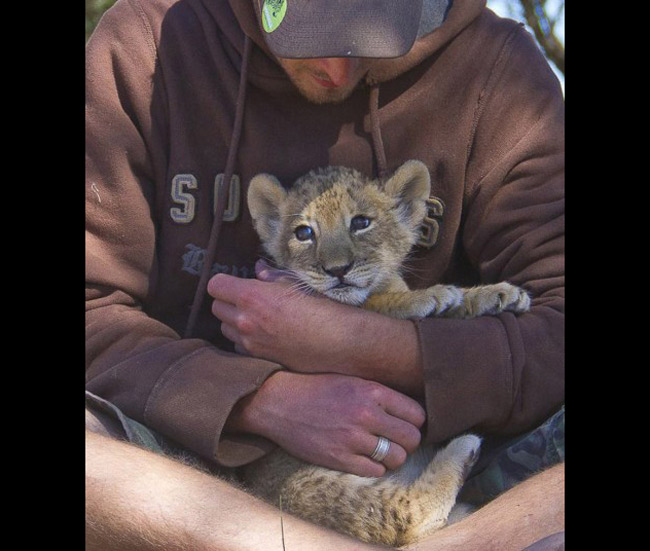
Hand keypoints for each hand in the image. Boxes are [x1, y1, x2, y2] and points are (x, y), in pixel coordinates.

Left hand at [207, 268, 423, 394]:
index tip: (235, 282)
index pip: (215, 285)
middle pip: (216, 307)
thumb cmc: (323, 308)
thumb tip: (258, 270)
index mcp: (251, 296)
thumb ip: (272, 276)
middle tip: (246, 298)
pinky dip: (244, 340)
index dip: (224, 282)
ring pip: (225, 329)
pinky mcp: (259, 359)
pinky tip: (263, 335)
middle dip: (227, 301)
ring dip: (233, 322)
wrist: (341, 342)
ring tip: (255, 317)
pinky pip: (239, 347)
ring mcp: (250, 343)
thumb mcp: (298, 283)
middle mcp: (245, 321)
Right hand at [228, 370, 425, 476]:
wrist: (277, 402)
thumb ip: (378, 394)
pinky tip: (365, 458)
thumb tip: (407, 410)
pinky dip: (375, 467)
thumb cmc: (315, 388)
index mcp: (371, 391)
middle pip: (411, 438)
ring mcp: (353, 438)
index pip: (416, 414)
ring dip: (393, 457)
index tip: (408, 424)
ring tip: (382, 451)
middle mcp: (366, 414)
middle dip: (408, 441)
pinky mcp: (339, 458)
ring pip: (396, 458)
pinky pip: (374, 471)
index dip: (416, 421)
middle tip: (398, 441)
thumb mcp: (350, 380)